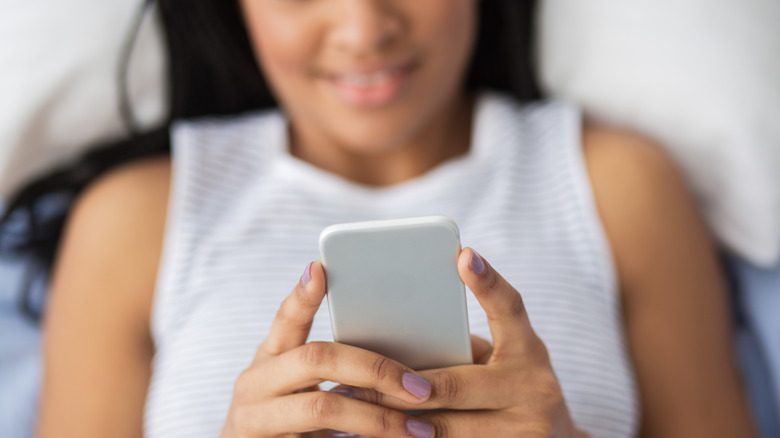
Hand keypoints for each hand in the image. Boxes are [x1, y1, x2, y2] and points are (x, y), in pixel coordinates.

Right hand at [219, 261, 437, 437]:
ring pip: (322, 407)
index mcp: (270, 358)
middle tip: (419, 387)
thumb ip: (331, 368)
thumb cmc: (289, 423)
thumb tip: (400, 357)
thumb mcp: (299, 389)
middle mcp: (255, 382)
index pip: (286, 319)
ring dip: (377, 418)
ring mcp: (253, 417)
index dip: (303, 295)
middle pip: (316, 358)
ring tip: (419, 429)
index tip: (320, 267)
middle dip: (375, 369)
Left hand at [336, 249, 588, 437]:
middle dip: (396, 385)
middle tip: (351, 380)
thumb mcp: (503, 361)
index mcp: (530, 352)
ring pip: (442, 429)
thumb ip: (463, 349)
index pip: (511, 310)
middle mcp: (534, 390)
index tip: (463, 255)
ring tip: (351, 412)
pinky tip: (379, 436)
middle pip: (453, 384)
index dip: (488, 283)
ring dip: (393, 422)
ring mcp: (524, 432)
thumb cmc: (512, 388)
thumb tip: (398, 335)